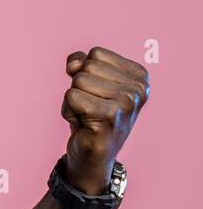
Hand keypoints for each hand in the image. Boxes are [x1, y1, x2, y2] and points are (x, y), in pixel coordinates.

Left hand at [61, 47, 149, 194]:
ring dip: (72, 100)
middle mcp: (139, 89)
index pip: (96, 53)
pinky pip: (71, 96)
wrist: (92, 156)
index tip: (96, 94)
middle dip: (78, 87)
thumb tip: (74, 64)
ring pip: (77, 81)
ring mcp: (126, 103)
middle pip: (86, 66)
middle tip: (89, 108)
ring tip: (86, 116)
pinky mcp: (109, 117)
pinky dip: (68, 110)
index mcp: (140, 76)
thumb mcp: (88, 82)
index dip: (84, 72)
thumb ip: (81, 62)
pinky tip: (82, 124)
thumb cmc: (90, 116)